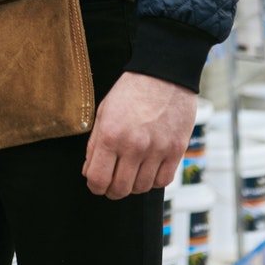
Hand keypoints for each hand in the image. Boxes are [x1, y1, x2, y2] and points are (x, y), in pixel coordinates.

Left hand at [82, 72, 193, 198]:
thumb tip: (89, 172)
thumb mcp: (103, 112)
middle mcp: (133, 146)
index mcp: (110, 135)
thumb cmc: (129, 92)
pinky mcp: (176, 150)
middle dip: (112, 191)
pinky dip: (154, 180)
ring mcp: (157, 150)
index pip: (97, 179)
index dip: (94, 186)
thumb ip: (94, 144)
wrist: (163, 74)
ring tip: (131, 173)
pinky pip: (164, 181)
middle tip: (112, 184)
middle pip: (120, 189)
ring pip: (142, 188)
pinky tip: (149, 169)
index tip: (96, 184)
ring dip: (134, 185)